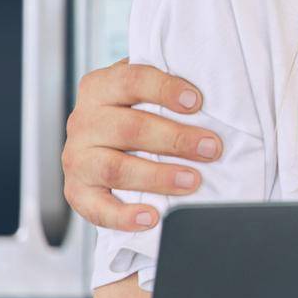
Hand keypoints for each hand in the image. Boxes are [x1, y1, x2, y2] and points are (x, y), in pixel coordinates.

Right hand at [63, 59, 220, 230]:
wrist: (102, 143)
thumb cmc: (136, 113)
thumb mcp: (147, 93)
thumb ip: (172, 91)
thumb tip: (221, 95)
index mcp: (101, 87)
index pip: (132, 80)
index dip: (165, 89)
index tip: (196, 102)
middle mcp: (84, 120)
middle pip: (130, 128)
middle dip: (175, 139)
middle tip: (211, 148)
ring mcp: (77, 158)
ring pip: (115, 167)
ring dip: (157, 176)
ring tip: (192, 181)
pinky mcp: (77, 191)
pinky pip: (97, 208)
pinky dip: (124, 216)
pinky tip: (152, 217)